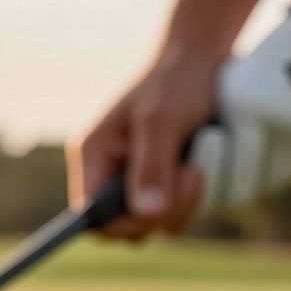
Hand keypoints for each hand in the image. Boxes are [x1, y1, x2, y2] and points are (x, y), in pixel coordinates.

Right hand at [66, 51, 216, 240]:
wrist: (201, 63)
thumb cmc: (175, 81)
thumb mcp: (162, 119)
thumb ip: (152, 166)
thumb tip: (147, 214)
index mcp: (93, 156)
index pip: (89, 215)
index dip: (119, 223)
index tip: (157, 208)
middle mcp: (108, 175)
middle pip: (123, 227)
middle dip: (160, 212)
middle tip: (191, 174)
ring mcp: (134, 183)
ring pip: (152, 224)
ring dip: (182, 205)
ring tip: (197, 166)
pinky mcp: (159, 187)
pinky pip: (172, 215)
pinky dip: (191, 201)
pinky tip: (200, 168)